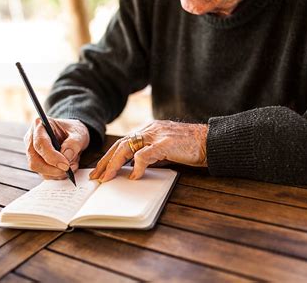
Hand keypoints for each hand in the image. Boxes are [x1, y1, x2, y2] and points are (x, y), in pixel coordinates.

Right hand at [24, 118, 89, 178]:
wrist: (73, 135)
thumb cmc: (74, 131)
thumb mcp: (79, 133)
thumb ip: (74, 143)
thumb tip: (66, 156)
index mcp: (40, 125)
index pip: (40, 143)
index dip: (52, 156)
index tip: (65, 165)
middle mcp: (32, 139)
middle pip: (35, 160)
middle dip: (53, 169)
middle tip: (69, 169)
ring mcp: (33, 152)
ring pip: (39, 170)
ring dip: (58, 172)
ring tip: (73, 164)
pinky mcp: (38, 162)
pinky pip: (45, 174)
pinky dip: (58, 174)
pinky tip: (69, 167)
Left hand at [89, 120, 207, 181]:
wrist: (210, 141)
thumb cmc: (192, 147)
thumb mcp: (167, 149)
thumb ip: (153, 155)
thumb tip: (137, 168)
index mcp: (150, 129)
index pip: (125, 142)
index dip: (111, 156)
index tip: (102, 169)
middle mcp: (151, 129)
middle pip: (121, 144)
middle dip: (106, 161)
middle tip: (96, 175)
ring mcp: (157, 135)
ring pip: (127, 148)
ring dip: (115, 164)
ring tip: (107, 177)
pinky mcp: (165, 143)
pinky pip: (145, 155)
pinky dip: (137, 167)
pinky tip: (134, 177)